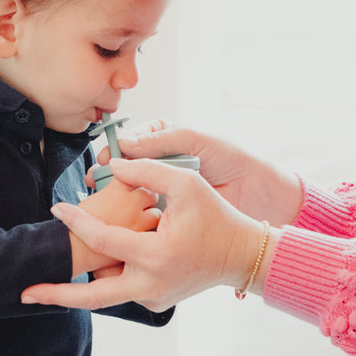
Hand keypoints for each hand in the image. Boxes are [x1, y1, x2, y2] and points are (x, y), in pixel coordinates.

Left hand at [25, 157, 272, 311]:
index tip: (56, 208)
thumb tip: (111, 164)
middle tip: (24, 292)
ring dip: (89, 273)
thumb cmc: (216, 215)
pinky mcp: (155, 302)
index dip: (76, 222)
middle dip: (56, 295)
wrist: (241, 255)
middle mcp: (150, 285)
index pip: (103, 240)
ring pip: (106, 289)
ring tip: (66, 261)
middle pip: (91, 296)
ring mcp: (153, 298)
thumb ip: (146, 170)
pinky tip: (109, 256)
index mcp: (156, 255)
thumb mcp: (186, 183)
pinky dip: (112, 273)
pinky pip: (123, 287)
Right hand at [106, 121, 302, 225]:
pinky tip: (122, 219)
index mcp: (165, 137)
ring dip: (117, 197)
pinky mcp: (170, 209)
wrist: (259, 191)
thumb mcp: (196, 140)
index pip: (130, 141)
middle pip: (126, 167)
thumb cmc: (232, 158)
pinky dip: (133, 214)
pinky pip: (146, 209)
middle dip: (110, 175)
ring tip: (104, 203)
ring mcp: (164, 186)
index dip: (114, 151)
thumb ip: (161, 140)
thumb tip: (124, 144)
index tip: (102, 161)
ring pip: (132, 189)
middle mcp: (161, 161)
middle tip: (96, 184)